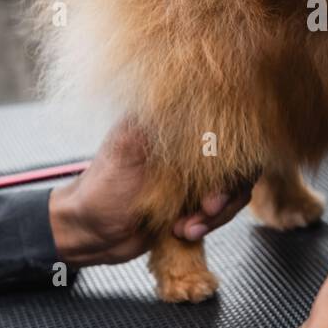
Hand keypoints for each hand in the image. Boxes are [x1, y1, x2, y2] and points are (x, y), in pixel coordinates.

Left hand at [48, 119, 252, 265]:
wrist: (89, 233)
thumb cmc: (100, 189)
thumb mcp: (127, 150)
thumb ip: (158, 124)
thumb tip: (191, 93)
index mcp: (174, 126)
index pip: (225, 130)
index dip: (230, 158)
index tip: (214, 180)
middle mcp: (189, 149)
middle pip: (238, 163)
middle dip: (226, 192)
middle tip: (206, 209)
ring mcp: (194, 177)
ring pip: (234, 190)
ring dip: (216, 214)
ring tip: (188, 227)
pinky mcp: (194, 202)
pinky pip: (221, 211)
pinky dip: (209, 224)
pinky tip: (185, 231)